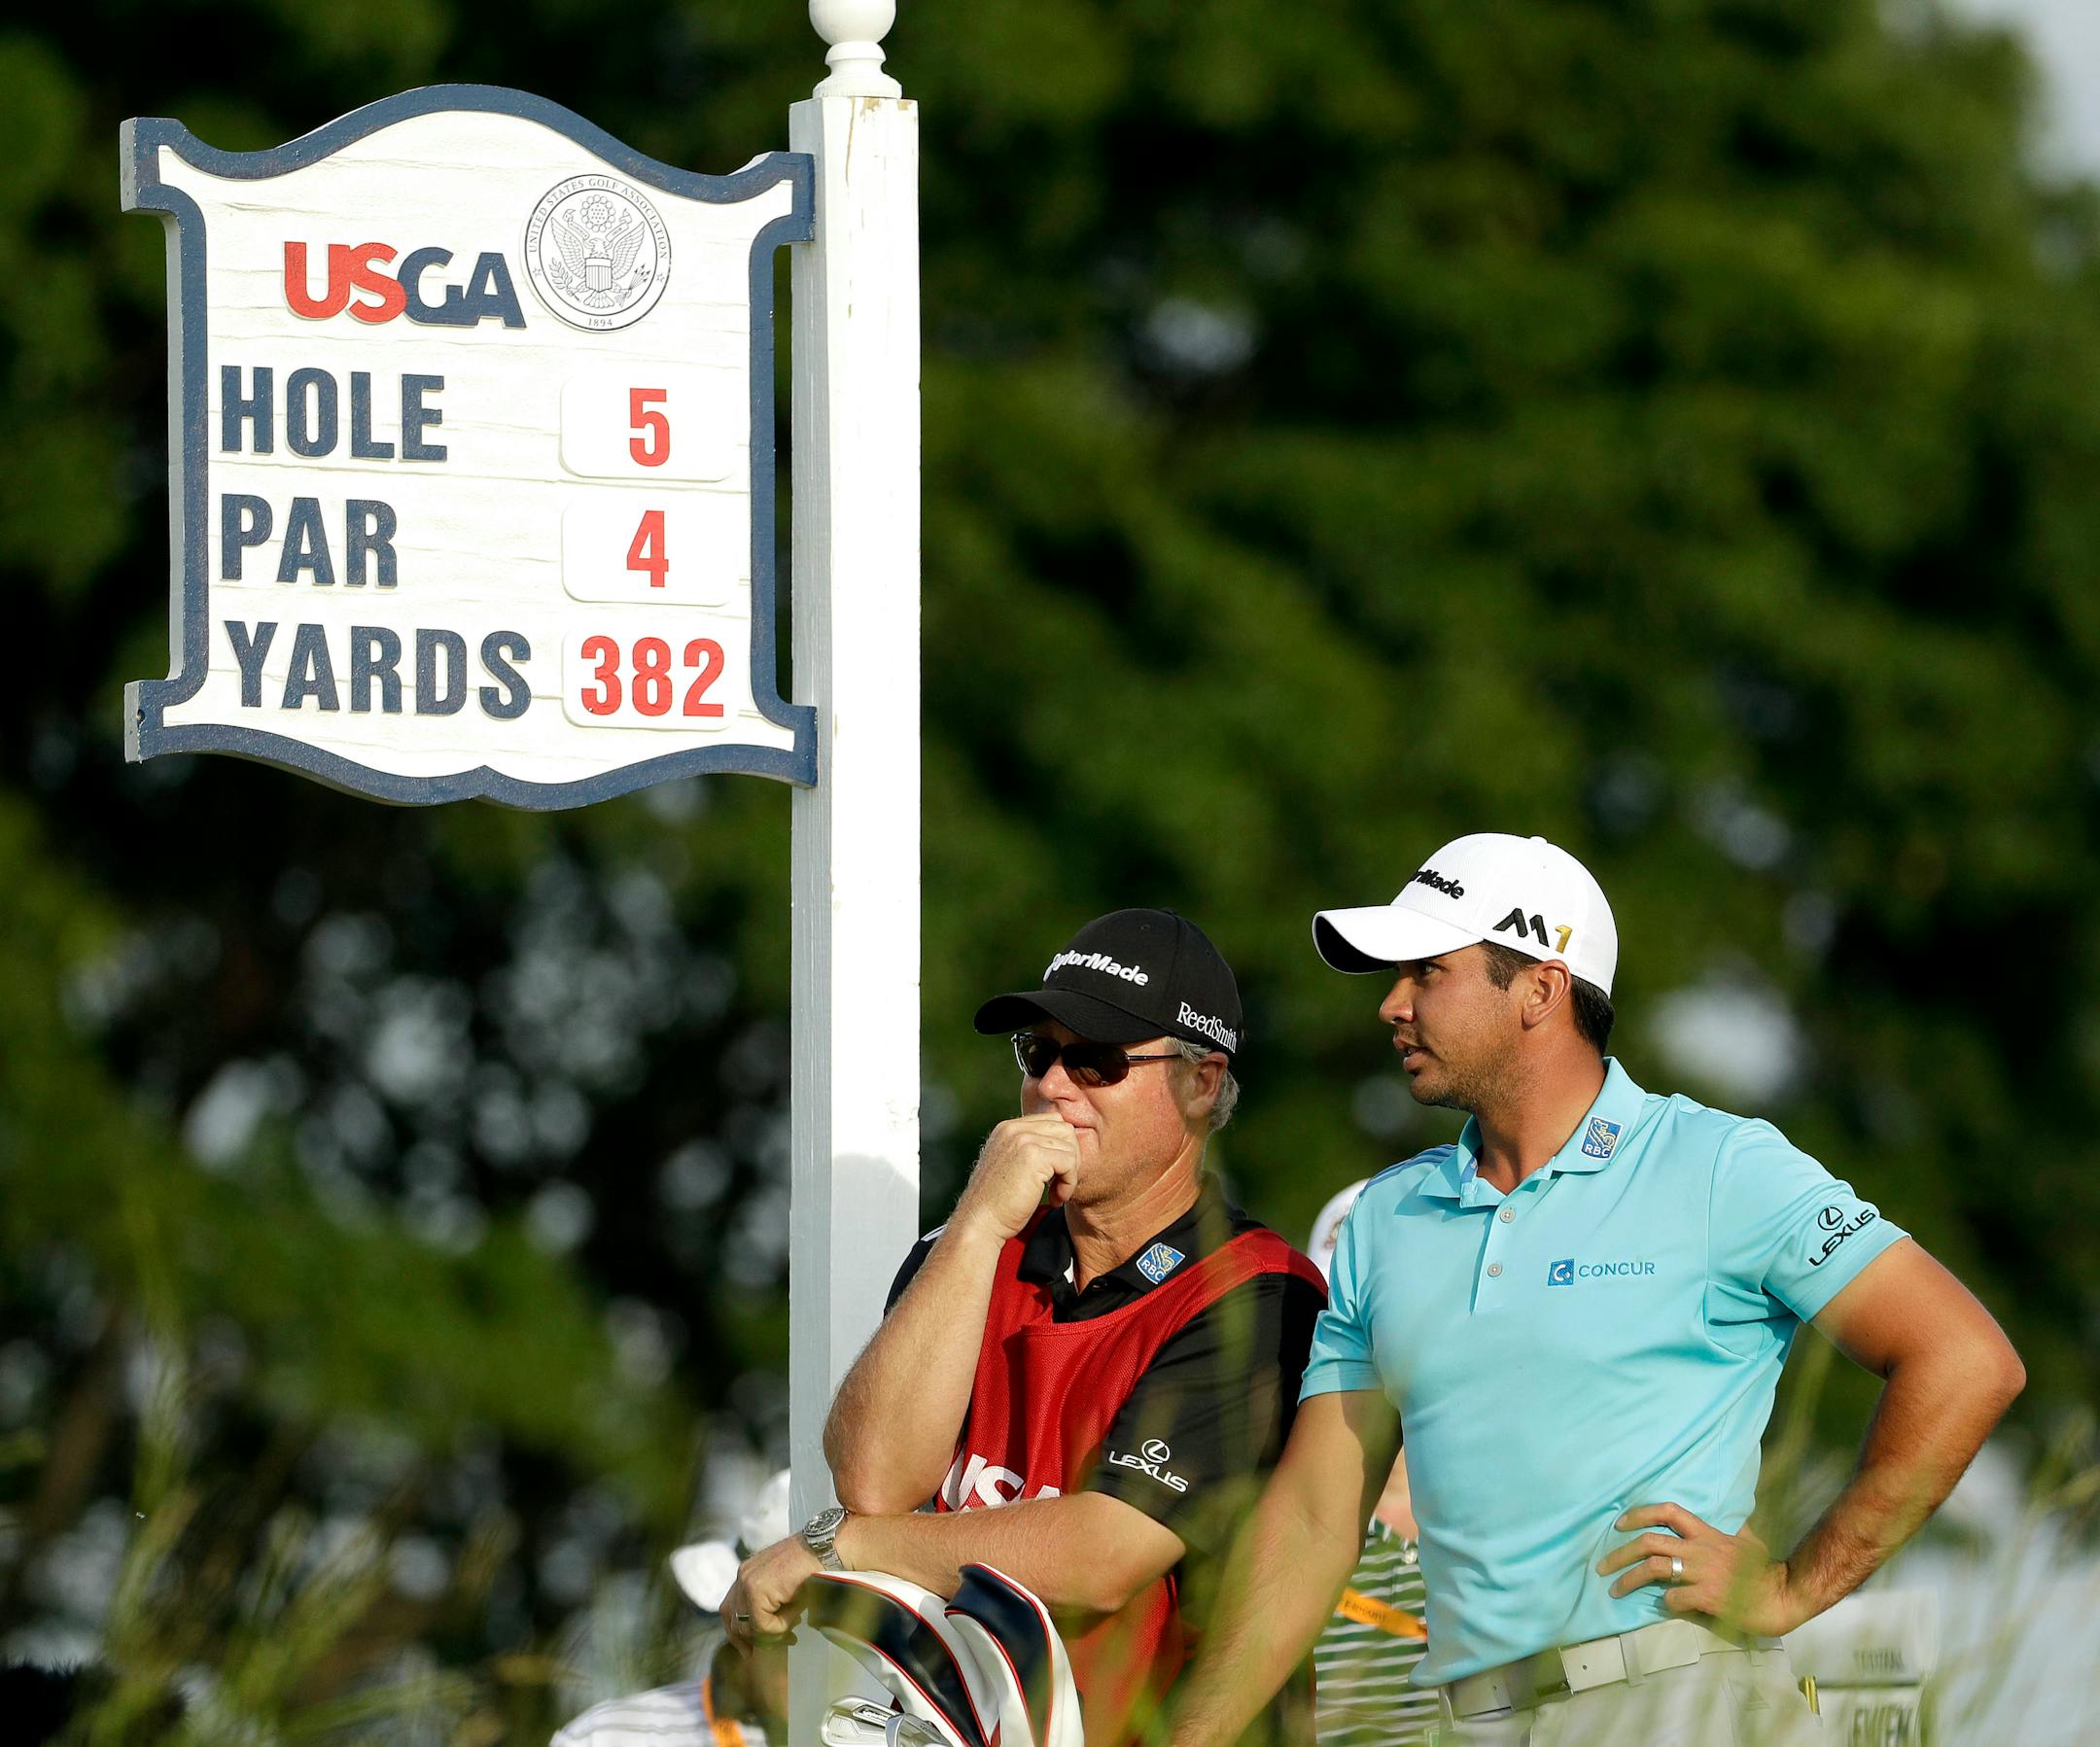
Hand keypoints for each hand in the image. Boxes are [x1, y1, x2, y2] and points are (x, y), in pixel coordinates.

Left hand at [720, 1533, 821, 1653]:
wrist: (827, 1549)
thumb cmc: (812, 1567)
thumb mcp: (783, 1589)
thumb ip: (769, 1606)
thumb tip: (765, 1634)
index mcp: (747, 1573)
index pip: (730, 1611)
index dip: (740, 1635)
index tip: (751, 1650)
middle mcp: (743, 1576)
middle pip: (734, 1621)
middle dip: (755, 1639)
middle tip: (778, 1643)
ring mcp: (747, 1581)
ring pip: (748, 1626)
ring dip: (771, 1633)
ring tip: (792, 1630)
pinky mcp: (757, 1589)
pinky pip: (762, 1623)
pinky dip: (779, 1627)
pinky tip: (796, 1616)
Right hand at [952, 1114, 1082, 1244]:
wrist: (980, 1222)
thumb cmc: (999, 1203)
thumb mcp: (1012, 1166)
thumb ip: (1030, 1150)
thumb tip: (1067, 1145)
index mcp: (1007, 1128)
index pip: (1052, 1121)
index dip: (1061, 1148)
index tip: (1053, 1175)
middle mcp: (1014, 1128)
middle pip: (1065, 1129)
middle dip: (1070, 1158)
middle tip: (1060, 1184)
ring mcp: (1023, 1140)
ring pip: (1070, 1147)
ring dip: (1070, 1174)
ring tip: (1056, 1194)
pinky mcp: (1034, 1156)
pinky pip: (1070, 1162)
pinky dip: (1069, 1183)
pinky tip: (1055, 1199)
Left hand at [1597, 1502, 1800, 1635]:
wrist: (1785, 1595)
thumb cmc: (1765, 1571)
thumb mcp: (1744, 1541)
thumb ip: (1727, 1533)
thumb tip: (1728, 1524)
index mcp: (1707, 1534)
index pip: (1668, 1511)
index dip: (1639, 1514)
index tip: (1619, 1524)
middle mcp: (1701, 1548)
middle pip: (1649, 1542)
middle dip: (1620, 1554)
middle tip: (1602, 1567)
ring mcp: (1704, 1572)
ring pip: (1654, 1568)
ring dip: (1629, 1580)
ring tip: (1615, 1590)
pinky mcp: (1709, 1596)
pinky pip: (1674, 1598)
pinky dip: (1663, 1603)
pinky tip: (1662, 1607)